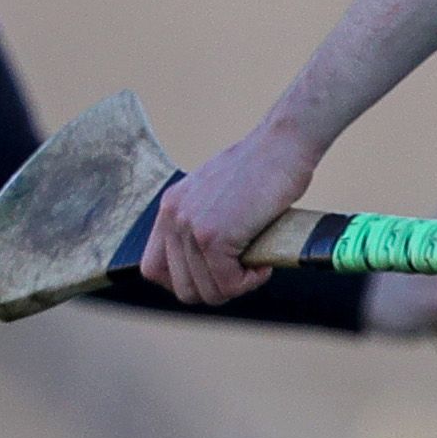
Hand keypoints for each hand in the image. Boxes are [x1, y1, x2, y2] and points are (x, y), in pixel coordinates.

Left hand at [140, 117, 320, 305]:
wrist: (282, 145)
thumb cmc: (264, 169)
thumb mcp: (218, 195)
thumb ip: (204, 222)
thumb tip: (211, 265)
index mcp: (170, 207)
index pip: (154, 269)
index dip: (184, 283)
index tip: (213, 277)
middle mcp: (173, 217)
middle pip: (182, 288)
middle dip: (216, 290)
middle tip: (242, 274)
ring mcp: (191, 228)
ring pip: (207, 291)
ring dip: (236, 287)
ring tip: (256, 265)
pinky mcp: (214, 236)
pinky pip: (228, 284)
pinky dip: (250, 282)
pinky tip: (263, 264)